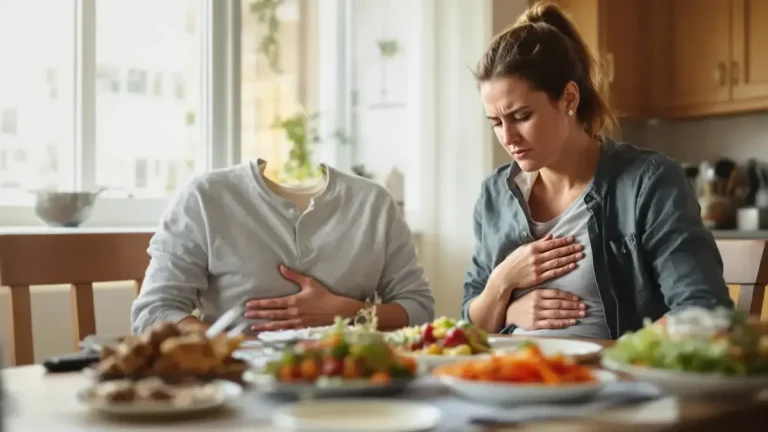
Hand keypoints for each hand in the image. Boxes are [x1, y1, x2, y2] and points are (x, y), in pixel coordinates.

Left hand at [244, 265, 361, 331]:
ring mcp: (297, 322)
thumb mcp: (309, 282)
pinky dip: (275, 332)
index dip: (260, 304)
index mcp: (294, 301)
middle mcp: (293, 313)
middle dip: (258, 314)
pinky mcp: (301, 328)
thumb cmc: (324, 295)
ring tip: (252, 326)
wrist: (337, 310)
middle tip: (246, 314)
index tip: (249, 304)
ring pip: (276, 324)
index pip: (273, 303)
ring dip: (263, 325)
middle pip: (272, 314)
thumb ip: (294, 275)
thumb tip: (281, 267)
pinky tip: (268, 333)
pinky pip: (285, 331)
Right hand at [489, 234, 583, 290]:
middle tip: (581, 247)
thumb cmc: (514, 261)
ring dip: (570, 258)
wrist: (505, 276)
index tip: (573, 239)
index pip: (551, 244)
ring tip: (580, 255)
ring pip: (557, 262)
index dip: (563, 241)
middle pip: (557, 252)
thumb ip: (538, 242)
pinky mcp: (539, 278)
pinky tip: (572, 266)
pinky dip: (564, 269)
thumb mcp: (524, 248)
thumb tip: (551, 236)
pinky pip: (554, 273)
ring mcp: (538, 268)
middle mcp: (536, 257)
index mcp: (532, 248)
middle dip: (570, 249)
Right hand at [506, 288, 585, 329]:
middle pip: (559, 304)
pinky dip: (563, 323)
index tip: (579, 299)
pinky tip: (572, 322)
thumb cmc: (524, 303)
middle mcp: (537, 303)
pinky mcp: (535, 324)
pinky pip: (552, 324)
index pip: (557, 294)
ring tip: (581, 314)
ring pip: (557, 314)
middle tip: (585, 307)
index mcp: (538, 293)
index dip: (569, 297)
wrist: (509, 313)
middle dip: (574, 306)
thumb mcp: (533, 293)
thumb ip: (546, 293)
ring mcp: (536, 314)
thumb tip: (564, 296)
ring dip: (571, 314)